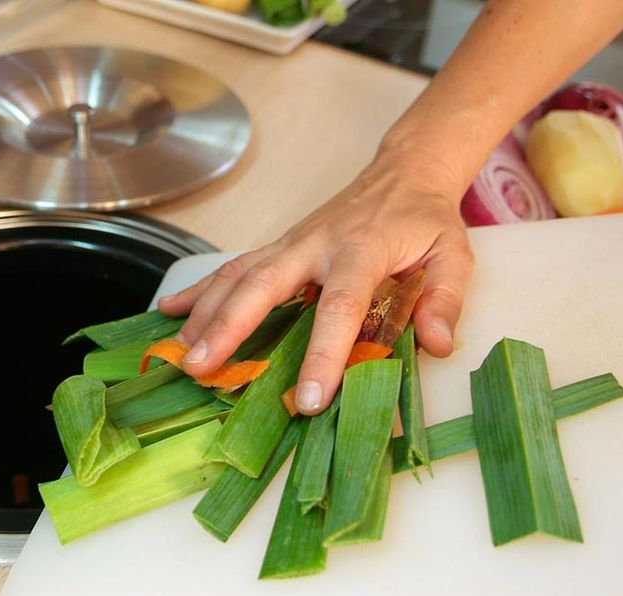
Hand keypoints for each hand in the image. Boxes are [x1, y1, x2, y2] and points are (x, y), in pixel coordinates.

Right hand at [158, 147, 473, 414]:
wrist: (402, 172)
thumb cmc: (425, 221)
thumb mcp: (453, 255)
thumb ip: (445, 299)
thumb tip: (437, 346)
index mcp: (361, 250)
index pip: (339, 306)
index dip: (323, 353)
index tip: (309, 397)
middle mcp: (314, 244)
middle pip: (262, 285)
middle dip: (229, 328)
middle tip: (202, 367)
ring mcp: (289, 244)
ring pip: (238, 275)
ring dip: (205, 313)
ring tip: (181, 353)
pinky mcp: (276, 247)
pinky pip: (232, 268)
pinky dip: (199, 289)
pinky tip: (168, 312)